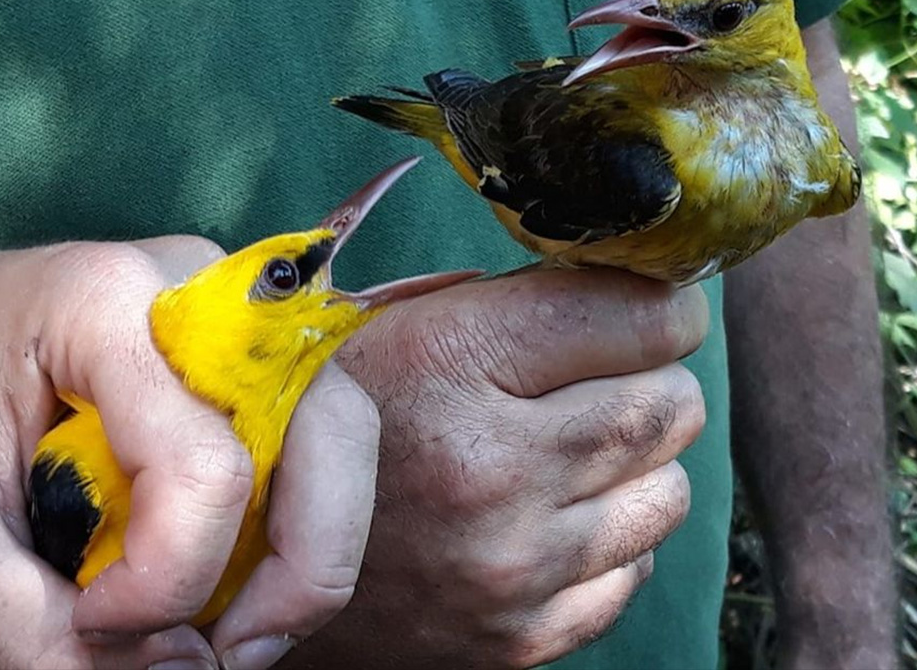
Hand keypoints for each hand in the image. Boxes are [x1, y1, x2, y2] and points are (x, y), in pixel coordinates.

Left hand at [0, 218, 378, 669]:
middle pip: (327, 431)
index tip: (98, 628)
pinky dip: (290, 521)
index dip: (172, 581)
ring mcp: (227, 312)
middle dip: (302, 567)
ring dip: (308, 548)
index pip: (206, 464)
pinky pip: (307, 439)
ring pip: (336, 435)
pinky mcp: (234, 348)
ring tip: (232, 625)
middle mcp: (198, 286)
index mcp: (107, 303)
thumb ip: (42, 633)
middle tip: (232, 650)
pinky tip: (227, 573)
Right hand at [281, 268, 707, 668]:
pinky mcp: (520, 635)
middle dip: (651, 381)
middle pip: (671, 406)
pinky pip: (633, 572)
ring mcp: (511, 564)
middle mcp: (489, 466)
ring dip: (636, 466)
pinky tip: (547, 520)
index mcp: (450, 361)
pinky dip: (607, 541)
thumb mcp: (382, 328)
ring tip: (570, 455)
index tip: (645, 310)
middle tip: (602, 380)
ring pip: (667, 492)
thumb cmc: (320, 423)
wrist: (244, 563)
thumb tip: (624, 282)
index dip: (659, 306)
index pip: (641, 318)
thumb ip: (499, 302)